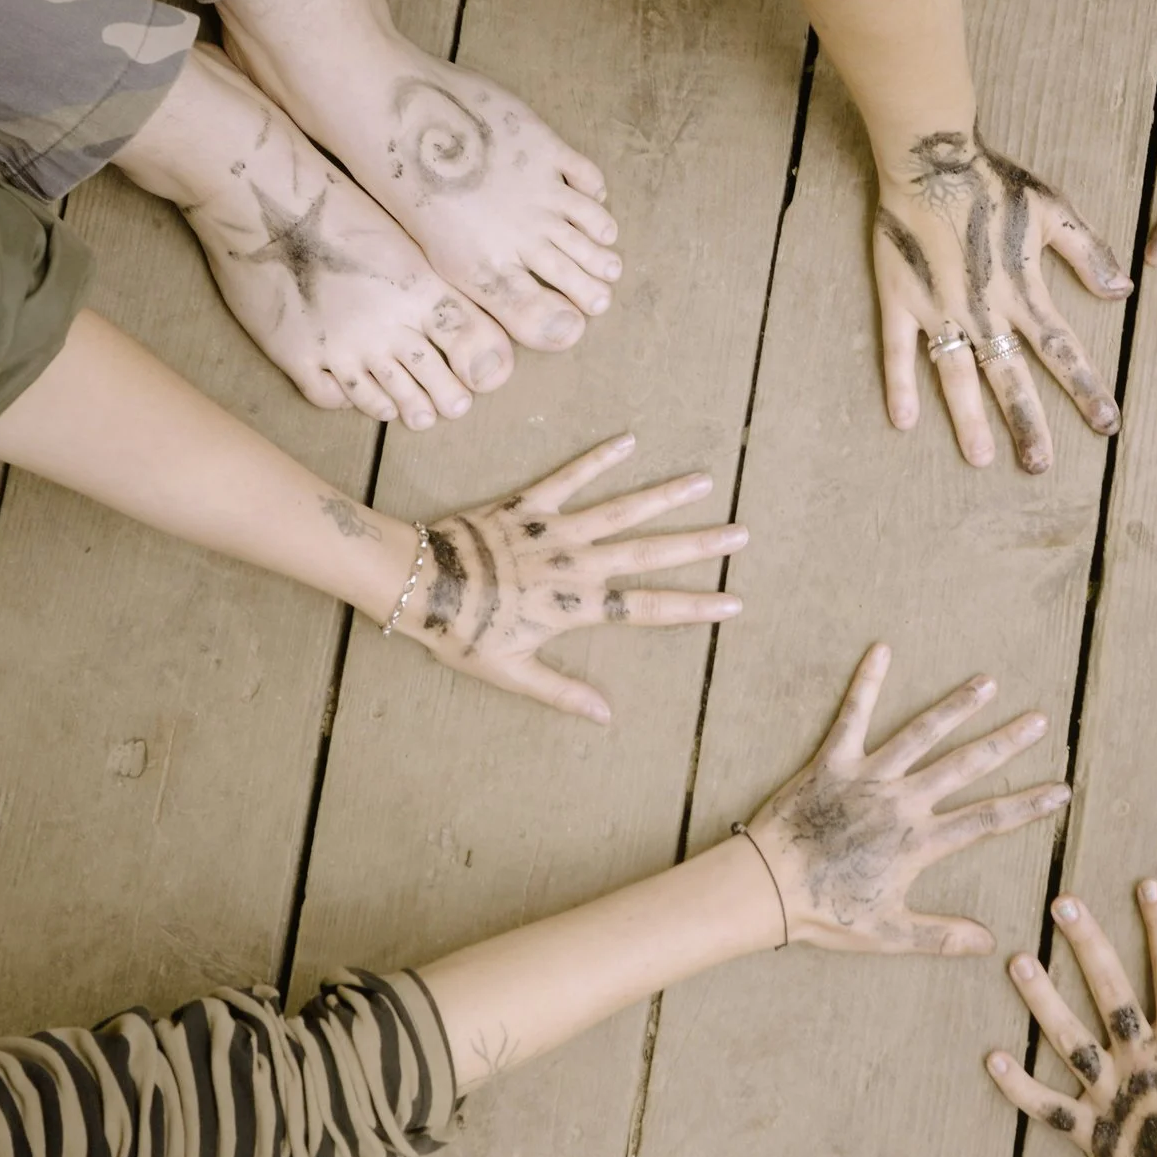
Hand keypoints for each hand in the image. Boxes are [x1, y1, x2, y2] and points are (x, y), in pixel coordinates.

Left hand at [409, 434, 744, 721]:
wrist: (416, 581)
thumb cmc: (460, 631)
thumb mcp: (509, 672)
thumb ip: (561, 692)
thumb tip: (605, 716)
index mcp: (574, 608)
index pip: (647, 609)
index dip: (693, 607)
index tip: (733, 602)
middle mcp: (574, 565)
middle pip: (648, 553)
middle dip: (698, 544)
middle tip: (740, 532)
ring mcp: (554, 532)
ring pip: (620, 510)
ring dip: (664, 496)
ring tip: (703, 480)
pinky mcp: (527, 506)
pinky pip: (568, 478)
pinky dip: (597, 458)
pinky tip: (628, 440)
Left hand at [741, 643, 1067, 954]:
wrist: (767, 888)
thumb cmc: (825, 913)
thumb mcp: (888, 933)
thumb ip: (941, 936)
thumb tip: (990, 943)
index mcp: (919, 842)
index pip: (987, 820)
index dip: (1027, 805)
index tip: (1059, 790)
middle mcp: (901, 802)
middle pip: (965, 766)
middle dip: (1005, 743)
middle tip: (1038, 721)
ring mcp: (868, 777)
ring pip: (921, 734)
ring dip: (956, 707)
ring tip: (987, 683)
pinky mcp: (832, 762)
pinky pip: (852, 716)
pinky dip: (866, 682)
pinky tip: (882, 649)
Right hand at [873, 130, 1128, 474]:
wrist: (931, 156)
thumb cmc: (994, 180)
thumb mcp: (1053, 209)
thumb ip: (1088, 253)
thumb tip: (1123, 291)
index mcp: (1023, 290)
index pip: (1062, 350)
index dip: (1086, 389)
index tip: (1106, 423)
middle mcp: (984, 310)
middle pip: (1011, 378)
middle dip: (1029, 424)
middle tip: (1040, 465)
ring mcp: (939, 309)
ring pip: (957, 376)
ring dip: (970, 419)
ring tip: (982, 459)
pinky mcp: (901, 300)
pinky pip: (899, 351)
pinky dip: (899, 386)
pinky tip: (902, 423)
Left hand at [985, 883, 1156, 1156]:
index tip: (1147, 885)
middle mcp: (1143, 1062)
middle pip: (1110, 992)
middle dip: (1087, 943)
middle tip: (1062, 903)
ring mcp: (1112, 1097)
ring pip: (1069, 1038)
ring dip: (1042, 998)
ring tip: (1017, 960)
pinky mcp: (1090, 1135)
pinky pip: (1047, 1108)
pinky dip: (1016, 1086)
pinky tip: (991, 1057)